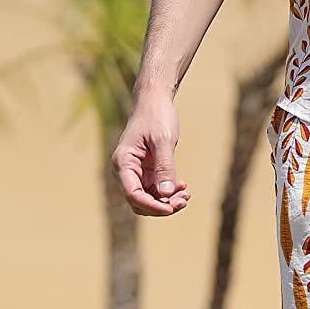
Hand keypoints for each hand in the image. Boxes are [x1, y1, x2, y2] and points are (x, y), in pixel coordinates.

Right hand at [110, 96, 190, 215]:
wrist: (154, 100)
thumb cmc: (156, 115)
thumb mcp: (163, 140)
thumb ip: (165, 166)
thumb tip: (166, 194)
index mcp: (123, 163)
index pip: (133, 194)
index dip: (151, 206)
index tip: (171, 208)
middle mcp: (125, 171)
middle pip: (139, 201)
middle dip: (161, 205)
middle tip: (184, 201)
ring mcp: (135, 172)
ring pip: (147, 198)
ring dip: (166, 201)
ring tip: (186, 196)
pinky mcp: (145, 171)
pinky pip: (154, 190)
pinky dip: (168, 192)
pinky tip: (183, 188)